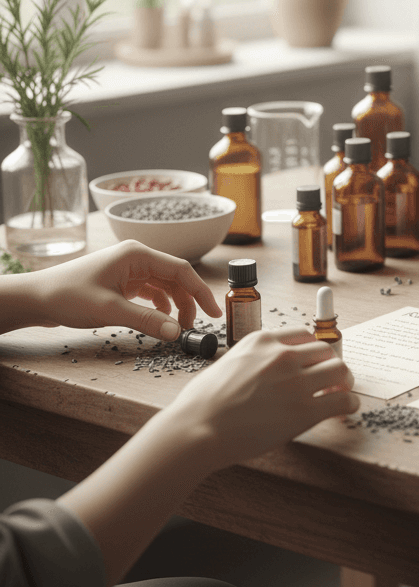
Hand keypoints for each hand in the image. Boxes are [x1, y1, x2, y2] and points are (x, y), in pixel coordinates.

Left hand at [30, 239, 221, 339]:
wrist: (35, 298)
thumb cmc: (66, 296)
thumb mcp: (109, 310)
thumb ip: (146, 320)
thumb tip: (176, 332)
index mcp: (137, 254)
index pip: (181, 271)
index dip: (201, 292)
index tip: (214, 312)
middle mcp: (136, 257)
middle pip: (175, 278)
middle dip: (188, 302)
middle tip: (194, 326)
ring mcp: (129, 269)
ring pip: (164, 286)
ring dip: (174, 305)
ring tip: (177, 327)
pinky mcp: (122, 281)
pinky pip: (150, 292)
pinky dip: (159, 306)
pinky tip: (159, 320)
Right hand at [162, 327, 359, 468]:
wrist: (195, 430)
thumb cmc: (200, 405)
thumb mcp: (227, 364)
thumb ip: (251, 361)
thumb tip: (261, 371)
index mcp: (262, 341)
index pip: (303, 335)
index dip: (312, 350)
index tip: (314, 362)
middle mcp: (283, 355)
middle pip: (325, 350)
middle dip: (329, 364)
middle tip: (330, 381)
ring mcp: (296, 382)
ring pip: (340, 370)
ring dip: (344, 381)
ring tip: (341, 392)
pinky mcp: (305, 410)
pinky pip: (343, 400)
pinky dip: (350, 403)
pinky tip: (347, 408)